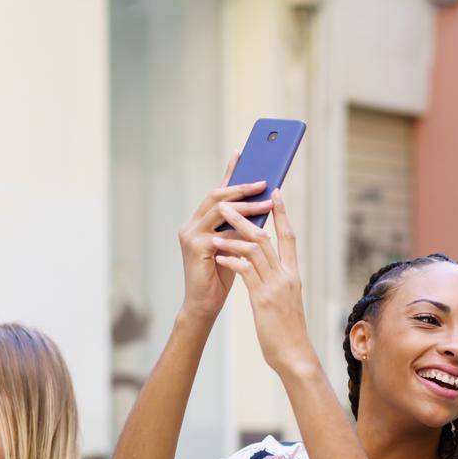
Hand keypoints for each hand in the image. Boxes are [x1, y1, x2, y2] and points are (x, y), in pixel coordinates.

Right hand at [178, 153, 273, 320]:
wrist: (204, 305)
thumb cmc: (221, 277)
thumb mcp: (234, 245)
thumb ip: (241, 226)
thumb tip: (262, 205)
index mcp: (200, 221)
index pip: (217, 192)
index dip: (229, 173)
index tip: (242, 153)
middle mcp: (191, 224)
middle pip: (217, 197)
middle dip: (242, 188)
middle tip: (265, 182)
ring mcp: (190, 235)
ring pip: (220, 211)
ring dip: (246, 206)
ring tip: (267, 203)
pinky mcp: (195, 249)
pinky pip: (221, 233)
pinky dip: (240, 231)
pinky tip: (257, 230)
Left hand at [212, 193, 314, 377]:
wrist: (294, 355)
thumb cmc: (288, 331)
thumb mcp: (285, 301)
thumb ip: (277, 282)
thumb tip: (266, 269)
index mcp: (293, 275)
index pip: (289, 237)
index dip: (282, 214)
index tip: (275, 194)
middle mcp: (286, 276)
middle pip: (268, 237)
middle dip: (248, 217)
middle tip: (231, 202)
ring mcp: (275, 286)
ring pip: (254, 250)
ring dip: (234, 234)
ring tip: (217, 224)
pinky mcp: (263, 299)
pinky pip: (246, 272)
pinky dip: (231, 260)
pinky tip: (219, 255)